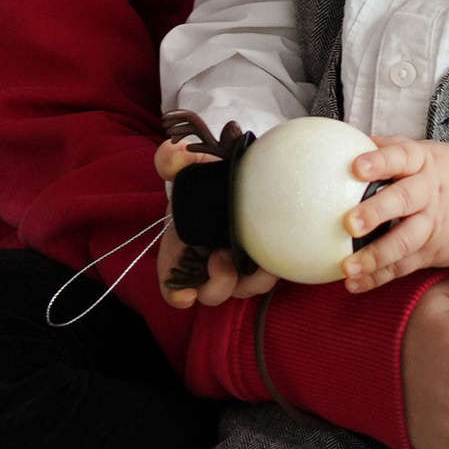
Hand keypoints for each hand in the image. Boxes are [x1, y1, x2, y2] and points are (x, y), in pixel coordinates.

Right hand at [150, 140, 275, 312]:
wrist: (237, 170)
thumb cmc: (206, 173)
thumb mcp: (189, 162)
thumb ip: (173, 158)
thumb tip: (174, 154)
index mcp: (182, 247)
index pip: (172, 282)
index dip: (176, 292)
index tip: (187, 294)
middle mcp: (206, 262)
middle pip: (209, 293)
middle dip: (217, 284)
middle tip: (223, 257)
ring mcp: (235, 264)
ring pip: (241, 290)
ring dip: (250, 282)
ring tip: (258, 261)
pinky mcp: (258, 259)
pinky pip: (265, 277)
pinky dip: (270, 273)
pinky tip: (276, 258)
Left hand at [343, 137, 448, 291]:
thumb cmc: (444, 174)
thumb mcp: (424, 152)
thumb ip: (388, 147)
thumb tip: (347, 138)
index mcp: (422, 163)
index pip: (400, 157)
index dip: (379, 162)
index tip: (356, 167)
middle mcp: (427, 193)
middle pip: (403, 201)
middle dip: (376, 212)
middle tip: (350, 223)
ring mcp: (430, 225)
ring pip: (404, 241)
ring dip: (376, 255)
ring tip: (348, 266)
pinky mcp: (430, 252)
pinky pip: (403, 267)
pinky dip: (378, 277)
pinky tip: (354, 284)